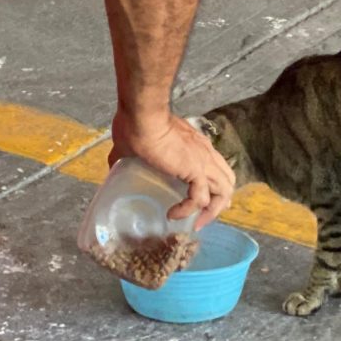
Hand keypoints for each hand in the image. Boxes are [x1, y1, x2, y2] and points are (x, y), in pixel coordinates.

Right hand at [110, 108, 236, 225]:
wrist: (141, 117)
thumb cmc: (135, 125)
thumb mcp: (132, 144)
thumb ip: (126, 155)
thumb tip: (113, 165)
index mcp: (196, 145)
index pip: (216, 168)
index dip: (212, 186)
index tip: (197, 201)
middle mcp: (205, 152)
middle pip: (227, 181)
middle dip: (219, 202)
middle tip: (201, 217)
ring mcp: (203, 160)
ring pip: (223, 192)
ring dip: (210, 211)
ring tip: (194, 222)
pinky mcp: (196, 170)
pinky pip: (200, 199)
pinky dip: (189, 210)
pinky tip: (173, 214)